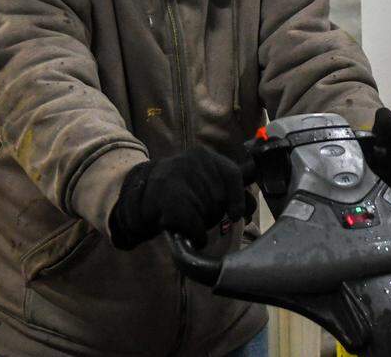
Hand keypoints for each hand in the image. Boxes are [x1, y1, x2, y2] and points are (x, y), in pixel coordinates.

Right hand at [109, 147, 254, 249]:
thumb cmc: (181, 192)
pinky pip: (195, 225)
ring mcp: (179, 177)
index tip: (236, 213)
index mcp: (205, 156)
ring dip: (202, 223)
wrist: (140, 196)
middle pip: (220, 198)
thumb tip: (250, 207)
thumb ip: (230, 191)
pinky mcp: (169, 198)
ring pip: (208, 213)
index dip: (237, 197)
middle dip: (214, 212)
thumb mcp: (206, 183)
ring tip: (187, 216)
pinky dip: (195, 234)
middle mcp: (193, 161)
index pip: (233, 174)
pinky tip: (188, 233)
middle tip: (197, 211)